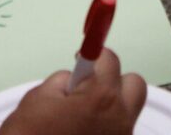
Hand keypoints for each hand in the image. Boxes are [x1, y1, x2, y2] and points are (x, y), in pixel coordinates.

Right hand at [0, 49, 144, 134]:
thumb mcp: (37, 98)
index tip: (90, 43)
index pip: (108, 59)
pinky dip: (105, 126)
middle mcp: (119, 119)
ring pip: (127, 110)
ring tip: (81, 114)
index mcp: (100, 97)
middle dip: (113, 79)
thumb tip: (73, 80)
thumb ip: (62, 81)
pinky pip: (118, 130)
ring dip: (110, 104)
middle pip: (133, 84)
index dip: (94, 51)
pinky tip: (82, 131)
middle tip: (86, 86)